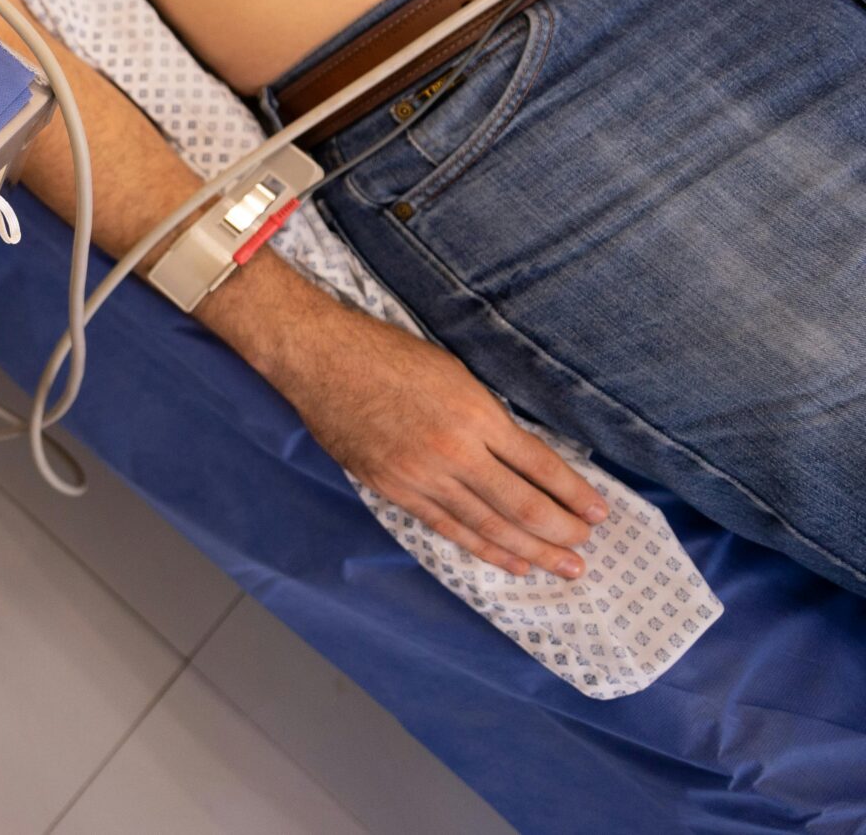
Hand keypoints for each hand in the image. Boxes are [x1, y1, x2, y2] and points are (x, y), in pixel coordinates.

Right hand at [270, 300, 608, 578]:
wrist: (321, 360)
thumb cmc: (387, 355)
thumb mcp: (454, 373)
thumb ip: (488, 417)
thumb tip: (524, 458)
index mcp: (475, 414)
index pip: (539, 465)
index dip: (574, 492)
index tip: (600, 512)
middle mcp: (454, 451)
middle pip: (521, 504)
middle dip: (561, 529)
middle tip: (587, 547)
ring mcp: (422, 476)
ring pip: (489, 525)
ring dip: (532, 550)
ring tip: (564, 567)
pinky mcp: (395, 490)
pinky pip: (449, 528)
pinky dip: (484, 549)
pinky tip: (513, 562)